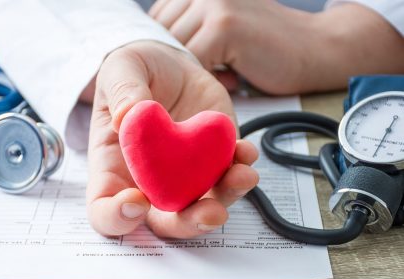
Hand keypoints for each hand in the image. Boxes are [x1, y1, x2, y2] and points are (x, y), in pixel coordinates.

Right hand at [87, 41, 258, 237]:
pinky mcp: (213, 161)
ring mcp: (184, 177)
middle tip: (210, 212)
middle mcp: (150, 183)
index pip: (105, 211)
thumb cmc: (135, 73)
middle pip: (165, 223)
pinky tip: (245, 150)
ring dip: (227, 198)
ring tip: (242, 175)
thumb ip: (121, 90)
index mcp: (114, 170)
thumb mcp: (120, 69)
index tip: (136, 201)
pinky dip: (241, 169)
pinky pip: (230, 177)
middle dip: (190, 224)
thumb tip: (127, 116)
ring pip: (204, 206)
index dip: (118, 218)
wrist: (170, 65)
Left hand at [150, 0, 403, 93]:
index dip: (169, 50)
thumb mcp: (223, 31)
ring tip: (226, 74)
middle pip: (162, 36)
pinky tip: (235, 77)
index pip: (158, 20)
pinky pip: (194, 62)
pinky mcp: (224, 26)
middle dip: (179, 62)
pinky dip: (209, 78)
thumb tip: (156, 50)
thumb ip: (193, 31)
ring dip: (195, 71)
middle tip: (209, 75)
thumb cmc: (265, 48)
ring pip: (176, 50)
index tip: (190, 67)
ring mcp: (214, 4)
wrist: (314, 49)